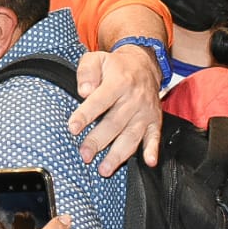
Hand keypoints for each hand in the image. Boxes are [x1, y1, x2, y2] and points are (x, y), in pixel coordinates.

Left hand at [69, 47, 161, 175]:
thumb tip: (84, 91)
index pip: (100, 101)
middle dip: (98, 141)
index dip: (86, 115)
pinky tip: (149, 162)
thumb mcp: (97, 59)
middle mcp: (134, 98)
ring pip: (132, 135)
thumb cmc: (114, 66)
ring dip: (118, 154)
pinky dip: (152, 150)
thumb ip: (87, 71)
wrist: (144, 65)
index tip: (73, 128)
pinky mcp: (154, 120)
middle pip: (114, 123)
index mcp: (119, 82)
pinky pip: (155, 136)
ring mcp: (145, 111)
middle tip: (84, 155)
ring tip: (104, 169)